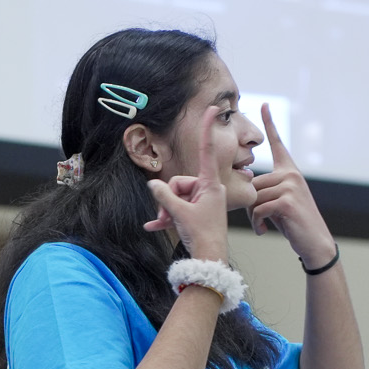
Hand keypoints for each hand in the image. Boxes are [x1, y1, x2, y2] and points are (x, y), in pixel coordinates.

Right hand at [143, 114, 229, 262]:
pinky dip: (166, 218)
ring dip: (167, 211)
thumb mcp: (179, 213)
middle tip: (167, 216)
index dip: (207, 129)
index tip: (216, 107)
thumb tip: (152, 184)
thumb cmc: (202, 236)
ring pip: (175, 197)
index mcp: (210, 185)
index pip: (207, 151)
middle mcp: (207, 190)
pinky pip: (177, 210)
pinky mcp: (197, 214)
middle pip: (178, 182)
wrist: (209, 261)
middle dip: (168, 198)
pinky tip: (152, 227)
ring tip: (165, 224)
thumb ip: (163, 196)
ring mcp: (202, 202)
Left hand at [250, 104, 333, 267]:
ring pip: (254, 198)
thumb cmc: (294, 224)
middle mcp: (291, 174)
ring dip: (253, 217)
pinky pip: (259, 209)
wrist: (314, 243)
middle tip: (258, 221)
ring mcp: (290, 186)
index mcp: (289, 171)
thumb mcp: (278, 202)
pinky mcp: (288, 200)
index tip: (264, 105)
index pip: (278, 144)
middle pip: (253, 183)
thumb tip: (248, 185)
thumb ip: (266, 190)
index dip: (270, 124)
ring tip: (263, 227)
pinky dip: (257, 223)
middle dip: (250, 206)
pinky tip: (264, 231)